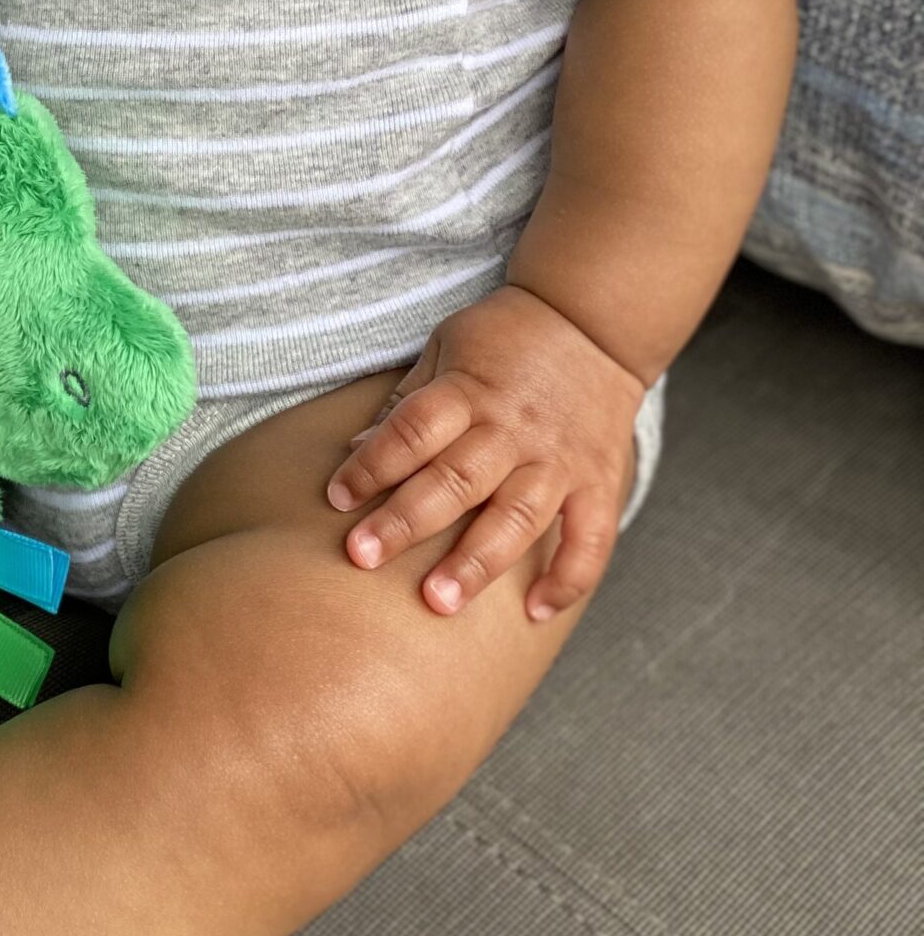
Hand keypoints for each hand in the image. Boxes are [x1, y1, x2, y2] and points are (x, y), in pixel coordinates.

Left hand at [324, 282, 648, 622]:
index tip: (337, 497)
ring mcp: (560, 459)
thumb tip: (355, 451)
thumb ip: (406, 403)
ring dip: (476, 562)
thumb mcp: (446, 347)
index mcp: (470, 391)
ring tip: (438, 602)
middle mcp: (514, 429)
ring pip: (517, 517)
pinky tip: (534, 612)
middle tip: (361, 558)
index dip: (373, 463)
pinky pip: (591, 538)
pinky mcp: (598, 482)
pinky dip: (567, 578)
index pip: (413, 429)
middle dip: (405, 522)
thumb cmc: (504, 337)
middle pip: (456, 479)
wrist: (590, 323)